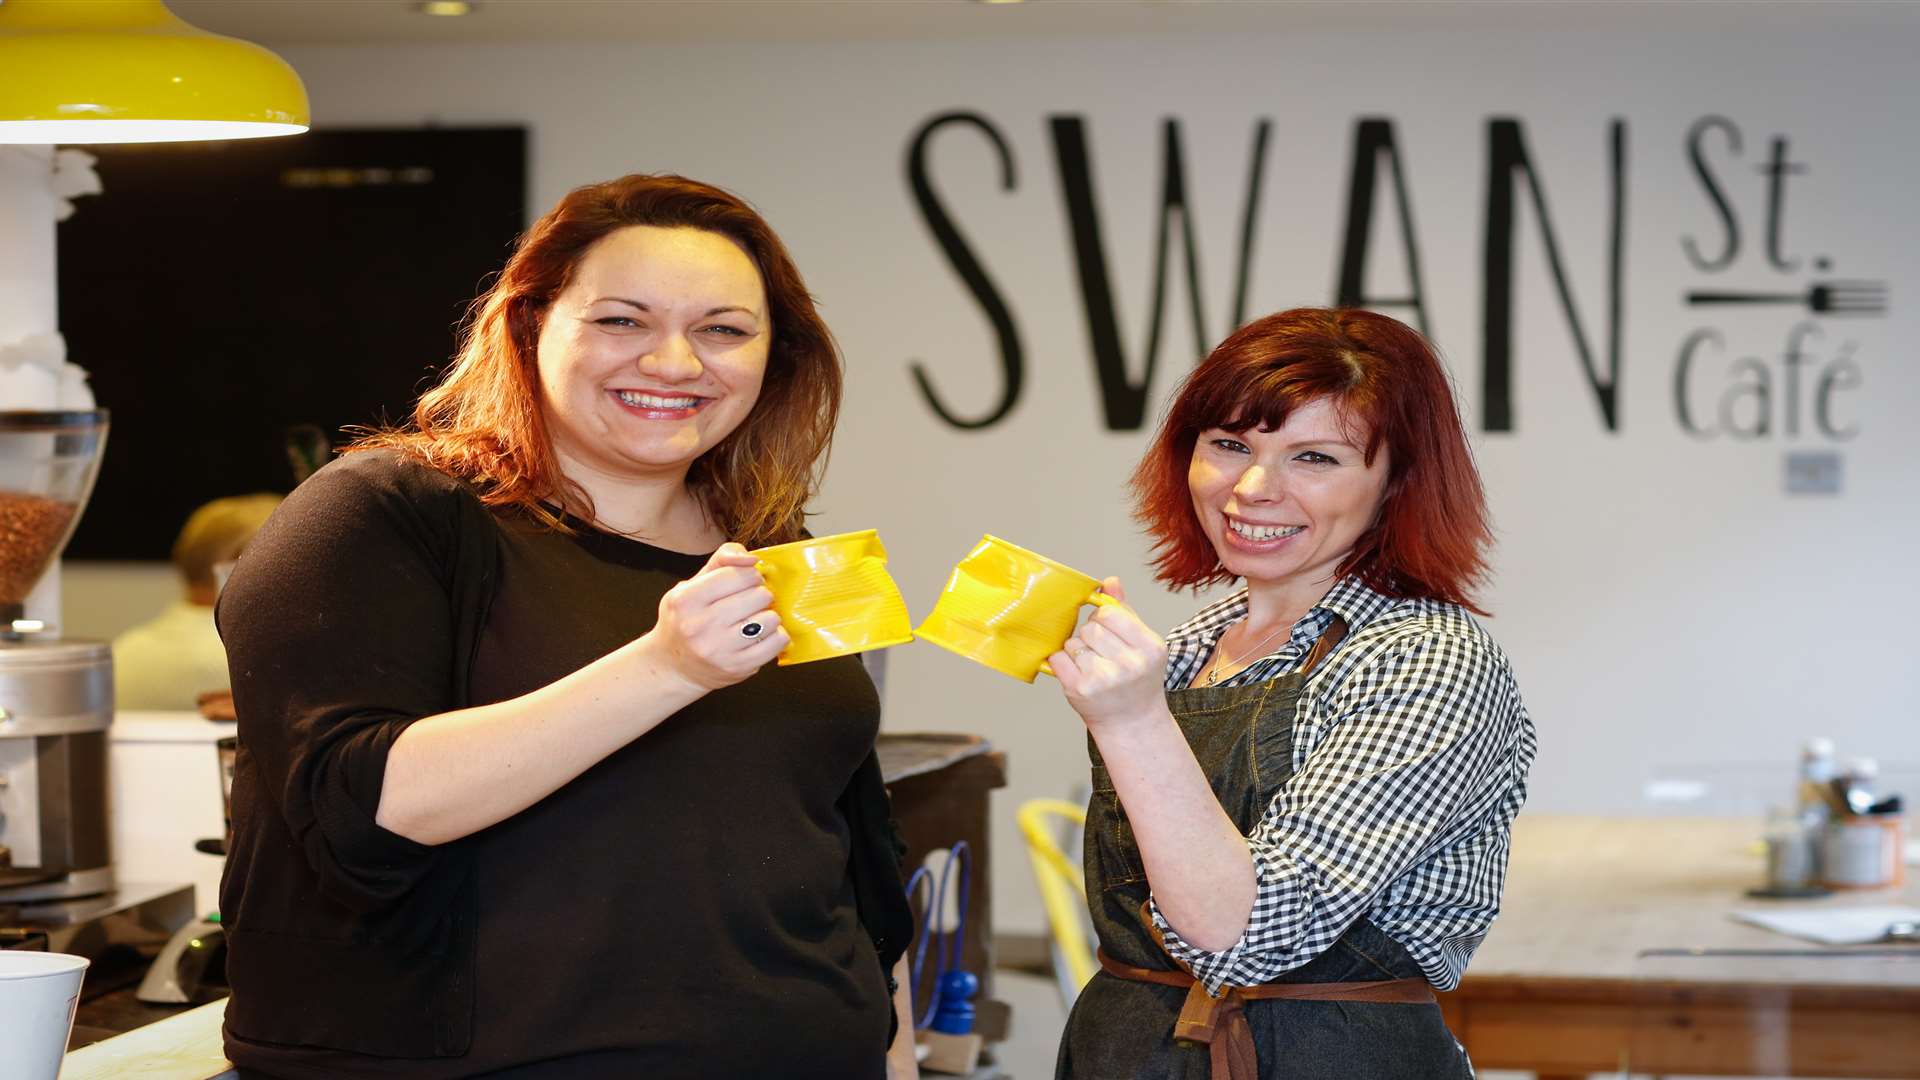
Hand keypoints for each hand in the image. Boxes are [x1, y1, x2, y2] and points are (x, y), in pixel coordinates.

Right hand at [645, 543, 787, 690]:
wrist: (674, 667)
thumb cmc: (686, 620)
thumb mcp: (691, 585)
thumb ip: (720, 561)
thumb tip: (751, 558)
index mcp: (686, 600)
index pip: (739, 574)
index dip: (750, 575)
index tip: (746, 582)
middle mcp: (700, 625)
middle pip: (758, 595)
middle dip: (760, 594)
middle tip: (751, 602)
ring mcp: (719, 649)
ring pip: (770, 618)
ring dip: (769, 616)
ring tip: (756, 619)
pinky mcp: (738, 667)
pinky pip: (776, 642)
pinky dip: (777, 635)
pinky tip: (763, 635)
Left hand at [1047, 578, 1168, 732]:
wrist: (1133, 722)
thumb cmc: (1138, 680)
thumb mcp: (1143, 644)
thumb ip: (1125, 612)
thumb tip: (1110, 582)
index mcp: (1150, 647)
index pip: (1110, 614)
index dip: (1104, 620)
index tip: (1109, 632)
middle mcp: (1129, 664)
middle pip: (1090, 628)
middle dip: (1091, 637)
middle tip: (1102, 653)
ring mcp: (1103, 678)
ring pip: (1073, 643)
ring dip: (1078, 651)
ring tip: (1094, 667)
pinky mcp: (1080, 690)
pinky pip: (1058, 659)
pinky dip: (1063, 663)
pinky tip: (1078, 674)